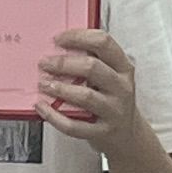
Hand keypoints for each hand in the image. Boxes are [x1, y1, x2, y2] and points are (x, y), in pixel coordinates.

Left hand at [41, 28, 152, 155]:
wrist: (128, 135)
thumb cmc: (113, 100)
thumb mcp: (112, 76)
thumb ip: (93, 61)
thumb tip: (58, 48)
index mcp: (123, 68)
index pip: (103, 42)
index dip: (79, 37)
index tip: (58, 39)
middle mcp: (121, 87)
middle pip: (92, 68)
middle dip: (64, 63)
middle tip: (45, 63)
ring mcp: (113, 111)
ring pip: (85, 96)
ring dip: (60, 88)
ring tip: (43, 84)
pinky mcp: (102, 132)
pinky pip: (75, 125)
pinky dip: (54, 116)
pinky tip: (43, 107)